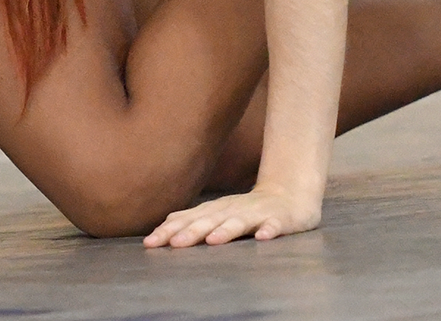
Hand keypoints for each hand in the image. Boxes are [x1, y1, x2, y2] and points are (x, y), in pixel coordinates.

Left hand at [142, 184, 320, 247]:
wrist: (290, 196)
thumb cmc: (248, 209)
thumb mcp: (218, 212)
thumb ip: (194, 218)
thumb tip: (164, 225)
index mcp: (216, 210)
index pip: (189, 220)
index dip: (169, 231)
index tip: (150, 243)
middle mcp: (232, 210)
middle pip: (209, 221)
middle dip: (192, 232)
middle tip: (174, 244)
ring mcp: (256, 214)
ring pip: (239, 222)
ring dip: (226, 230)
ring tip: (213, 240)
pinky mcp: (279, 219)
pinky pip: (274, 225)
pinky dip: (269, 230)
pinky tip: (263, 237)